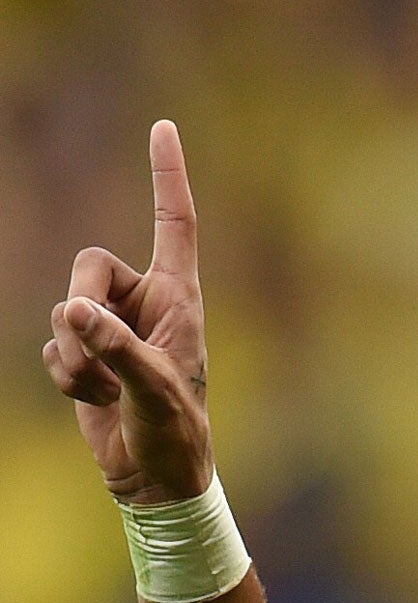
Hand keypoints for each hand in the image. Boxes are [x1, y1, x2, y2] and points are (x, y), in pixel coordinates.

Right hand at [41, 121, 212, 504]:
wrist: (157, 477)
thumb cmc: (177, 432)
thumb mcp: (155, 389)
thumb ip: (116, 348)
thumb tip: (72, 312)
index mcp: (180, 298)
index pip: (174, 223)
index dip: (167, 175)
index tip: (163, 126)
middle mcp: (145, 303)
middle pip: (86, 266)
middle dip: (80, 309)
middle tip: (97, 354)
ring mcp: (112, 328)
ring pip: (63, 311)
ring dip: (75, 357)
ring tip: (107, 391)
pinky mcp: (86, 355)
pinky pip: (52, 346)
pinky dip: (67, 376)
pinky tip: (96, 401)